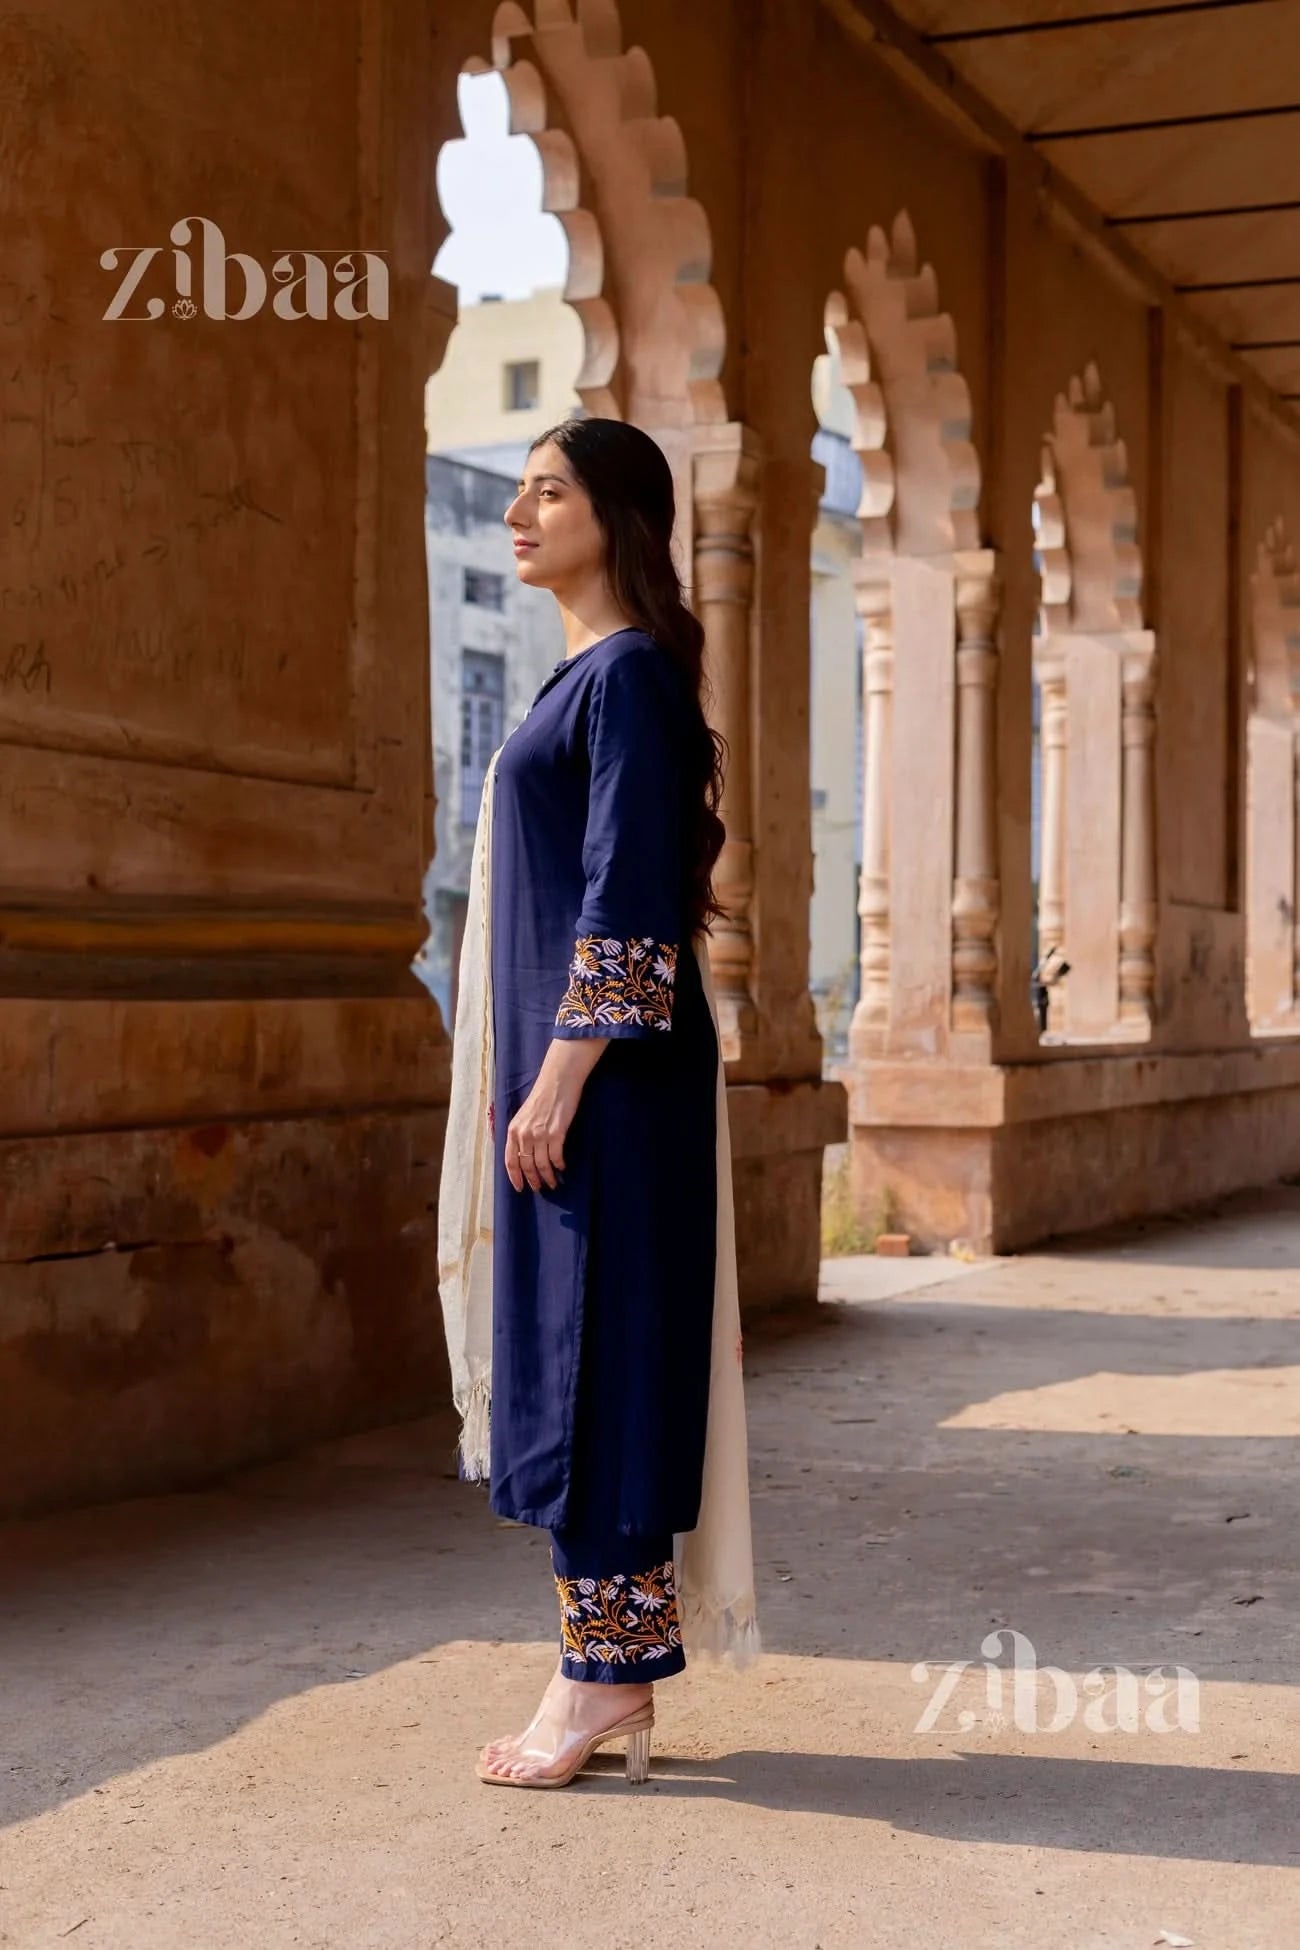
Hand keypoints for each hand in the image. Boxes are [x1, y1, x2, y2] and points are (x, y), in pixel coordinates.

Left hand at [504, 1037, 606, 1192]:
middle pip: (526, 1166)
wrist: (558, 1081)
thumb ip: (521, 1133)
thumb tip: (524, 1153)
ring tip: (553, 1182)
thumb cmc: (542, 1096)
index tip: (520, 1188)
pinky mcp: (556, 1134)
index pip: (510, 1161)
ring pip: (542, 1165)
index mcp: (513, 1130)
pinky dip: (559, 1165)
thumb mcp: (524, 1115)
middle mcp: (524, 1135)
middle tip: (539, 1188)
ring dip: (548, 1177)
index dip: (515, 1177)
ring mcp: (540, 1135)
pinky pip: (556, 1157)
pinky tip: (562, 1167)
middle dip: (533, 1180)